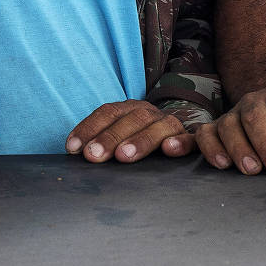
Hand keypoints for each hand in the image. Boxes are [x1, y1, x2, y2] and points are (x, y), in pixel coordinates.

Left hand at [67, 100, 198, 164]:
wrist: (177, 140)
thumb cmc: (138, 144)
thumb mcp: (118, 139)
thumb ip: (99, 144)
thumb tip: (74, 154)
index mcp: (131, 110)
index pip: (109, 112)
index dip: (89, 127)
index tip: (73, 147)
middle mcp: (152, 114)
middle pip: (133, 119)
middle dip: (110, 137)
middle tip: (93, 155)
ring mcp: (172, 126)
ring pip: (159, 127)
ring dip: (140, 140)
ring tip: (123, 156)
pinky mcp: (192, 141)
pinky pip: (190, 140)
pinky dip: (180, 143)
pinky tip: (169, 149)